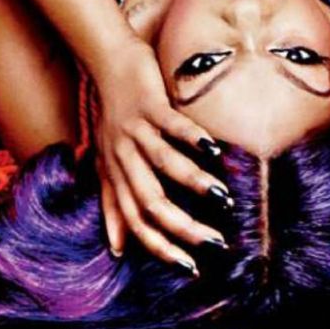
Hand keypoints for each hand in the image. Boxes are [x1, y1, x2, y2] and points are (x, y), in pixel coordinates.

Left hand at [90, 34, 230, 272]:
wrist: (106, 61)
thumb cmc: (111, 114)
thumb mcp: (106, 162)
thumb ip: (111, 204)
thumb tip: (117, 250)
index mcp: (116, 175)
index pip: (136, 222)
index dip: (161, 248)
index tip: (191, 267)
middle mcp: (123, 157)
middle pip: (151, 202)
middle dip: (184, 227)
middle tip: (217, 242)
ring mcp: (135, 130)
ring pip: (164, 165)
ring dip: (194, 183)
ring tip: (223, 198)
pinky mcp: (149, 103)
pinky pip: (172, 125)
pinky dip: (193, 139)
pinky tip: (214, 150)